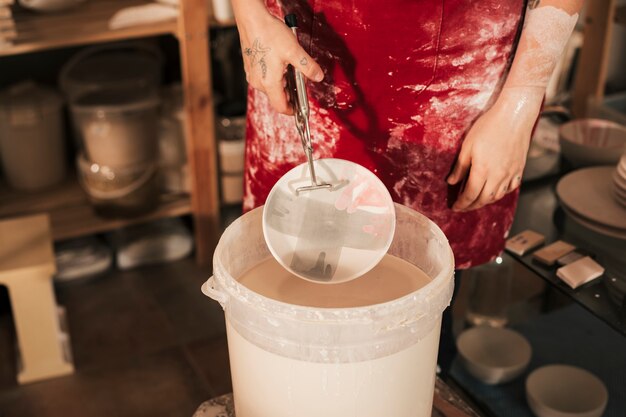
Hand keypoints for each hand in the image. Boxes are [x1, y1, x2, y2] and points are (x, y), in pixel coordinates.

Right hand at [233, 4, 323, 113]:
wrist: (252, 19)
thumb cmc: (269, 33)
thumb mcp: (294, 51)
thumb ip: (308, 67)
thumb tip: (318, 76)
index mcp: (269, 83)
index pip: (281, 107)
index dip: (292, 110)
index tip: (299, 107)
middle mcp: (258, 82)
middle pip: (276, 97)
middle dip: (289, 92)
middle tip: (298, 79)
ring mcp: (252, 75)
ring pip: (270, 87)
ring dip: (282, 82)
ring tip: (289, 67)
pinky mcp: (250, 68)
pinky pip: (264, 78)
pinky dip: (274, 75)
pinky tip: (279, 62)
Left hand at [447, 87, 542, 211]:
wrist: (514, 116)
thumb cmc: (488, 127)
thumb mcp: (467, 146)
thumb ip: (460, 167)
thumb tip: (452, 182)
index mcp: (482, 171)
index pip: (470, 194)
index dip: (461, 203)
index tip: (454, 207)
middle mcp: (498, 176)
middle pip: (483, 199)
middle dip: (471, 206)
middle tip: (463, 207)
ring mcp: (511, 174)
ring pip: (497, 196)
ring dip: (485, 201)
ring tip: (476, 201)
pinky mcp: (519, 169)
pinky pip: (510, 188)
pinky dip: (501, 194)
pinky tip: (495, 192)